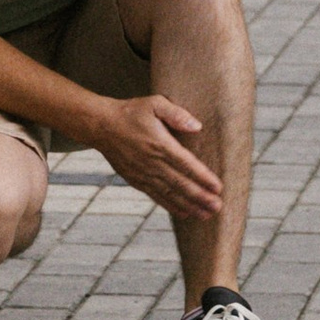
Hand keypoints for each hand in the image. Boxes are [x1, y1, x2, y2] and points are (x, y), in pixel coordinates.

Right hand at [89, 93, 224, 227]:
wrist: (101, 126)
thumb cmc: (131, 112)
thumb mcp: (155, 104)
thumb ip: (177, 114)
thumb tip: (197, 127)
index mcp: (160, 144)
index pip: (187, 164)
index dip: (203, 178)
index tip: (218, 188)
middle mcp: (152, 163)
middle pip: (181, 184)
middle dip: (200, 197)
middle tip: (218, 207)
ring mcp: (143, 174)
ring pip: (170, 194)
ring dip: (189, 206)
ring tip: (206, 215)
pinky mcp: (136, 180)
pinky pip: (156, 196)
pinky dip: (171, 206)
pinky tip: (185, 213)